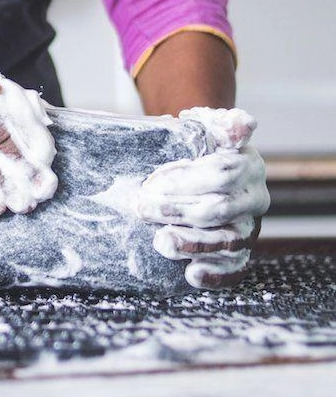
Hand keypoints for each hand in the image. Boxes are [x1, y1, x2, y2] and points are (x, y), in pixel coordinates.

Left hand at [137, 107, 269, 287]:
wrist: (204, 166)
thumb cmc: (200, 145)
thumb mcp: (206, 125)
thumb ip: (220, 121)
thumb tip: (243, 125)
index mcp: (248, 163)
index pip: (222, 172)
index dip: (186, 180)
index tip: (152, 183)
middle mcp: (254, 197)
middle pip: (220, 209)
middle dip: (177, 211)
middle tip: (141, 208)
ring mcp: (249, 226)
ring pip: (229, 241)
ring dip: (193, 244)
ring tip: (161, 241)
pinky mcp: (240, 251)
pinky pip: (235, 268)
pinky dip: (216, 275)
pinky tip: (191, 275)